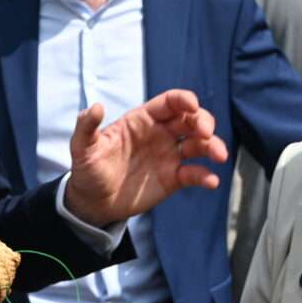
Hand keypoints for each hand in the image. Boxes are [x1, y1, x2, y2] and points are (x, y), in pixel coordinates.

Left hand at [62, 89, 227, 228]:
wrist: (93, 202)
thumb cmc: (88, 169)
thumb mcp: (83, 147)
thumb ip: (87, 127)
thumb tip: (95, 107)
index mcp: (142, 120)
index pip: (169, 103)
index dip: (183, 100)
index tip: (192, 105)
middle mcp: (161, 134)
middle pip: (190, 120)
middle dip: (203, 121)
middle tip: (205, 132)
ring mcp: (169, 156)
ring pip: (199, 145)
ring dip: (213, 146)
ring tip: (219, 155)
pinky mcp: (174, 179)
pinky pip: (195, 174)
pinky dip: (205, 176)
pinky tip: (210, 180)